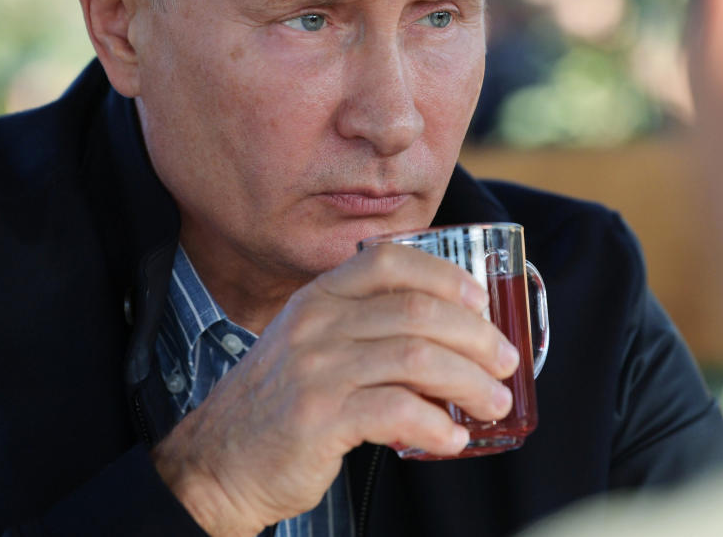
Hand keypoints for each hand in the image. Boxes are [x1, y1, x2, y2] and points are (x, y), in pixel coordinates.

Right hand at [151, 243, 520, 535]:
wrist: (217, 461)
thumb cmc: (278, 406)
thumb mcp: (311, 347)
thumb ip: (364, 332)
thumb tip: (449, 341)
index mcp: (318, 297)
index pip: (388, 261)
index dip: (444, 276)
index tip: (481, 301)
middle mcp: (316, 323)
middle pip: (416, 311)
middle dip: (476, 337)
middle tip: (505, 363)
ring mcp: (315, 369)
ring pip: (416, 358)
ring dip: (469, 382)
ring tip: (494, 403)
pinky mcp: (318, 418)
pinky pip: (395, 410)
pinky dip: (435, 425)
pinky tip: (452, 440)